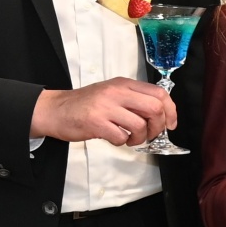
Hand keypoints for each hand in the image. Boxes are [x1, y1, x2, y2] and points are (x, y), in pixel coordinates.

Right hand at [32, 78, 173, 146]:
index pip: (159, 93)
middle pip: (155, 108)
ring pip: (140, 125)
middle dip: (157, 126)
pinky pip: (121, 137)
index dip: (171, 111)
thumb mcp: (112, 93)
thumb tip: (160, 115)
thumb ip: (134, 100)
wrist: (55, 110)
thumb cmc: (85, 105)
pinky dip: (122, 142)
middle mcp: (117, 92)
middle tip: (149, 134)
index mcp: (124, 84)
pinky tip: (115, 138)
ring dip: (140, 138)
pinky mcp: (96, 122)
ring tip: (130, 138)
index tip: (170, 124)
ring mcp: (106, 106)